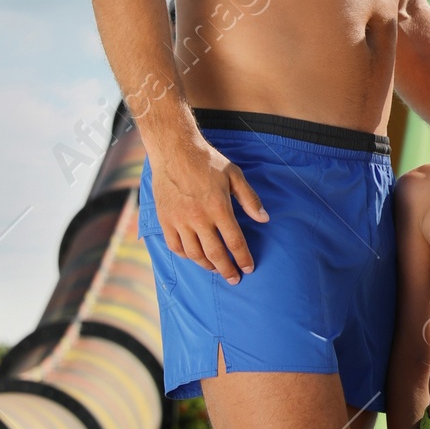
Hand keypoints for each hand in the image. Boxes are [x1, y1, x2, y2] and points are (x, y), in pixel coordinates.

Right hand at [149, 136, 268, 280]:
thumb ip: (250, 199)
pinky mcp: (165, 219)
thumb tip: (264, 219)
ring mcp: (179, 220)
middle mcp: (198, 217)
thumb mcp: (234, 175)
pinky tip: (194, 256)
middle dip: (227, 270)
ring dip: (207, 266)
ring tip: (216, 269)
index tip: (249, 268)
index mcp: (218, 207)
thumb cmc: (207, 161)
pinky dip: (185, 255)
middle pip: (215, 254)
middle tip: (234, 278)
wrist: (174, 150)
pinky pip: (175, 246)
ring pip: (194, 254)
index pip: (234, 242)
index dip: (243, 258)